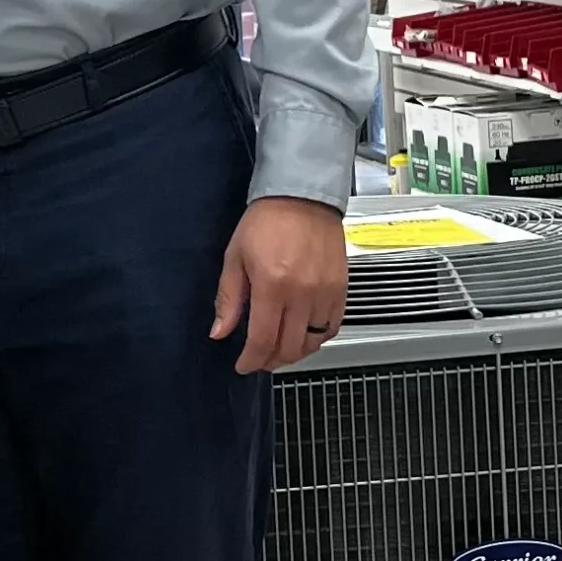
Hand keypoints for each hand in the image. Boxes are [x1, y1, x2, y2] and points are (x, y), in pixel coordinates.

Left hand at [211, 196, 346, 373]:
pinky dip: (317, 338)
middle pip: (289, 347)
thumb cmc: (267, 220)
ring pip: (312, 342)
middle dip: (270, 360)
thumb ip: (229, 298)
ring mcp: (325, 293)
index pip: (263, 340)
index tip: (244, 365)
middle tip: (259, 359)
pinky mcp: (341, 289)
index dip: (251, 360)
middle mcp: (302, 293)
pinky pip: (332, 328)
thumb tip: (220, 331)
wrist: (302, 196)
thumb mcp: (235, 257)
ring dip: (294, 353)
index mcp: (272, 285)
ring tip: (279, 349)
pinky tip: (303, 334)